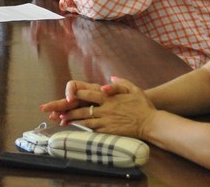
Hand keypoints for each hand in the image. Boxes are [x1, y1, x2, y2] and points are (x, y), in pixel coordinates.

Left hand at [41, 77, 156, 139]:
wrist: (151, 123)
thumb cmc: (142, 105)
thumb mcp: (133, 89)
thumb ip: (121, 83)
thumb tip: (111, 78)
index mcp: (110, 98)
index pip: (90, 94)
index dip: (78, 94)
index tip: (68, 94)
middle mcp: (106, 110)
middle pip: (84, 109)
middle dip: (70, 110)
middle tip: (58, 111)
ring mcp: (107, 121)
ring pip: (86, 121)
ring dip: (74, 120)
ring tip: (63, 120)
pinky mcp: (109, 131)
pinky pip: (93, 130)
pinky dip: (83, 128)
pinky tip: (77, 128)